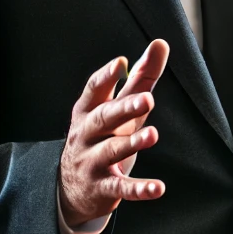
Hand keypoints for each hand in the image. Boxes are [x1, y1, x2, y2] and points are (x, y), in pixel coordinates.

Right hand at [58, 40, 169, 228]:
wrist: (72, 188)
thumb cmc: (103, 137)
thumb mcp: (120, 108)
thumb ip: (141, 78)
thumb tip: (160, 43)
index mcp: (89, 112)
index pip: (94, 91)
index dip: (106, 77)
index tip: (121, 63)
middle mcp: (86, 135)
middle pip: (104, 118)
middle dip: (124, 108)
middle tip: (148, 99)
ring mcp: (92, 162)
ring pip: (111, 151)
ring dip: (132, 143)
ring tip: (153, 135)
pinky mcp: (103, 188)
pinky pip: (121, 188)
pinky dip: (139, 189)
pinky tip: (158, 189)